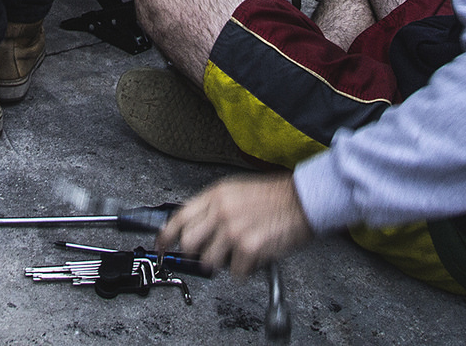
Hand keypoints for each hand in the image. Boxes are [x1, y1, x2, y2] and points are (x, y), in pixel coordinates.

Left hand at [157, 174, 311, 277]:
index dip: (165, 236)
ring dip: (223, 264)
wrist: (304, 200)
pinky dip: (245, 271)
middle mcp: (221, 211)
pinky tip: (254, 258)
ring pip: (209, 262)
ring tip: (238, 254)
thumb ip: (214, 207)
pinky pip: (236, 273)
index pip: (179, 217)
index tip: (161, 247)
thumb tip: (195, 227)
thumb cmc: (275, 196)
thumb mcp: (237, 191)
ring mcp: (233, 230)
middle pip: (189, 244)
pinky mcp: (248, 248)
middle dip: (195, 255)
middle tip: (207, 256)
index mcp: (216, 195)